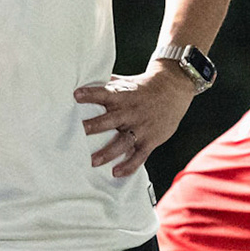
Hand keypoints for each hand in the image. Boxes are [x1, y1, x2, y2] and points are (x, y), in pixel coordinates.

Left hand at [76, 64, 193, 176]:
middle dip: (93, 126)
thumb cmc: (144, 87)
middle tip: (77, 133)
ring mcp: (140, 127)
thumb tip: (83, 78)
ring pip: (123, 141)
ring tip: (93, 162)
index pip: (104, 93)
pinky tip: (116, 172)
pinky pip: (139, 156)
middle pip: (110, 120)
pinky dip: (129, 166)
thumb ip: (107, 84)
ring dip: (108, 152)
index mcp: (122, 96)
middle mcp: (130, 112)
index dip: (91, 94)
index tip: (76, 95)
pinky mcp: (150, 140)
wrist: (173, 90)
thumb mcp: (126, 82)